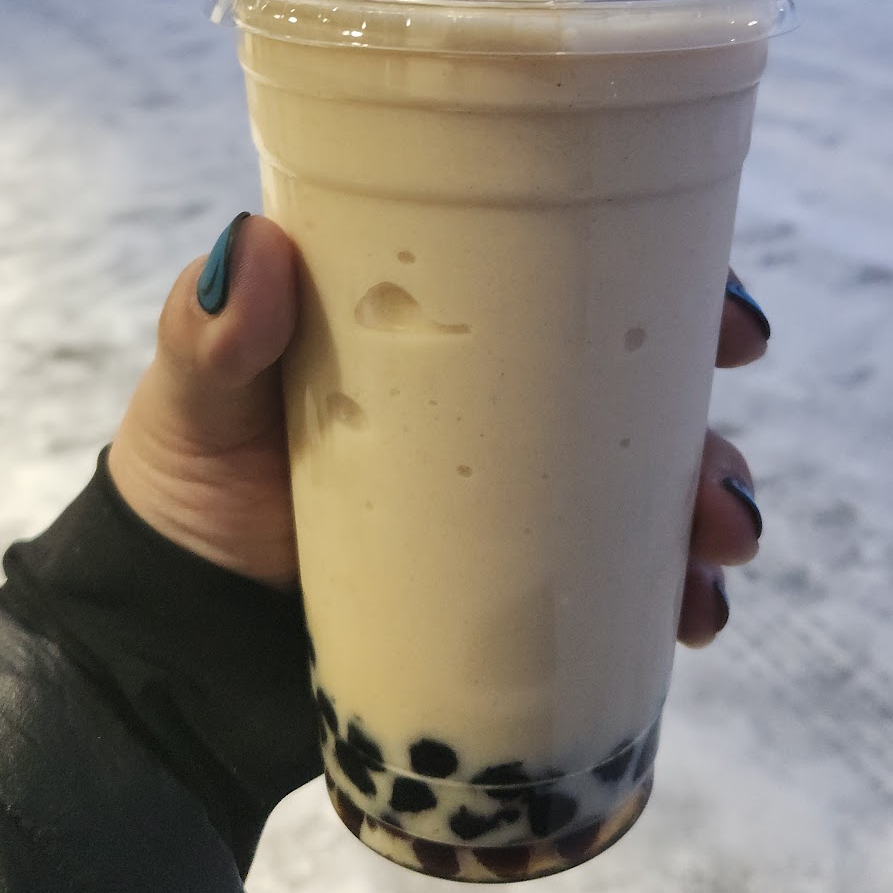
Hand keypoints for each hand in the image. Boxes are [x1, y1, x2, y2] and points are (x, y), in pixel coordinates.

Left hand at [109, 216, 767, 636]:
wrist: (170, 642)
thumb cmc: (188, 485)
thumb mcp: (195, 398)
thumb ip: (210, 335)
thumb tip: (252, 250)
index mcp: (441, 320)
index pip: (572, 270)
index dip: (668, 275)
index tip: (722, 305)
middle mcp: (495, 400)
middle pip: (636, 379)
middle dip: (705, 404)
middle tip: (721, 448)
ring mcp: (511, 498)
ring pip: (645, 482)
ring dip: (707, 503)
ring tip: (715, 546)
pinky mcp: (510, 590)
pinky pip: (616, 586)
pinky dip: (668, 596)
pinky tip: (691, 619)